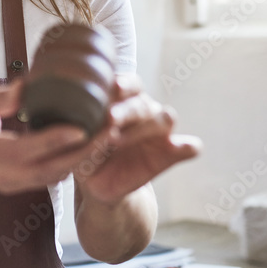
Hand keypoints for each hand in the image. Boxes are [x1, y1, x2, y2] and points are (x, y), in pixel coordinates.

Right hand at [0, 80, 101, 193]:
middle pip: (50, 169)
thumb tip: (26, 88)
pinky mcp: (21, 185)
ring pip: (55, 176)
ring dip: (85, 158)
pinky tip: (92, 144)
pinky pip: (52, 177)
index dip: (53, 140)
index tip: (80, 129)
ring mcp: (12, 184)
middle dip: (84, 152)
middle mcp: (2, 174)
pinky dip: (74, 162)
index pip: (24, 150)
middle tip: (111, 128)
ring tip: (110, 134)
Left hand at [73, 75, 200, 205]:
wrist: (99, 183)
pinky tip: (182, 148)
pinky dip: (187, 146)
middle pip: (143, 103)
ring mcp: (159, 132)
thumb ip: (82, 136)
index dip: (124, 84)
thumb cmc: (84, 154)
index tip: (114, 88)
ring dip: (147, 127)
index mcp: (122, 100)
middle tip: (109, 119)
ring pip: (165, 119)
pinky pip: (189, 147)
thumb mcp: (76, 145)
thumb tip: (87, 130)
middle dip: (126, 110)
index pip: (130, 84)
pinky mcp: (171, 153)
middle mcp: (143, 110)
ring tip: (118, 140)